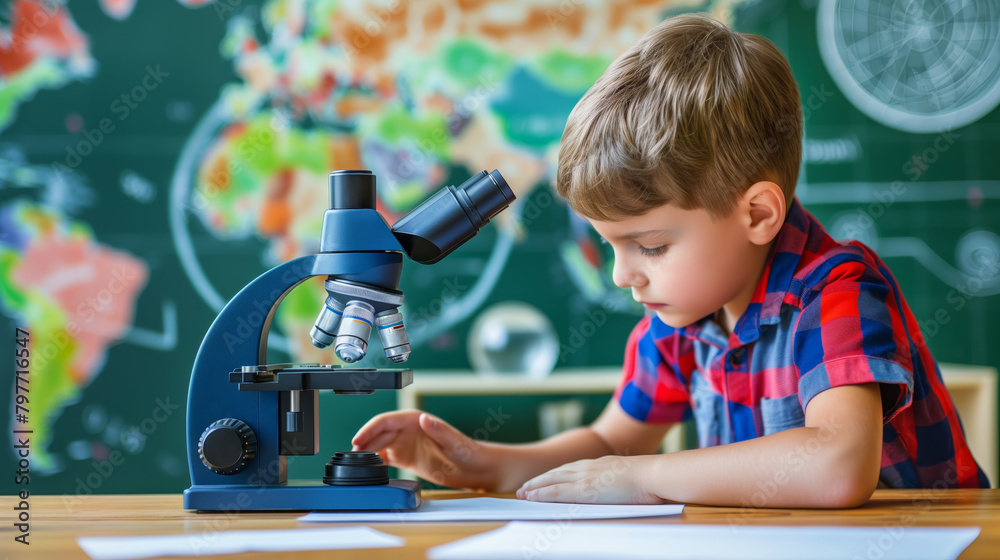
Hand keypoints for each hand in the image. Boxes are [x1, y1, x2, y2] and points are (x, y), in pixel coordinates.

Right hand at [352, 410, 499, 490]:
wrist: (475, 469)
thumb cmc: (468, 452)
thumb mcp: (455, 443)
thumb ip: (441, 431)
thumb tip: (425, 419)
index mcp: (416, 420)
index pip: (386, 421)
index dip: (369, 430)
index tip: (357, 441)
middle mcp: (408, 430)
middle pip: (378, 434)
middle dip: (363, 443)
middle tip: (352, 459)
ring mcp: (405, 444)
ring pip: (378, 445)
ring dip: (366, 453)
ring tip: (356, 466)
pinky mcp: (406, 458)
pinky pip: (384, 457)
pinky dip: (374, 462)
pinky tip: (368, 470)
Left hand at [515, 455, 664, 503]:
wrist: (655, 476)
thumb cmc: (650, 481)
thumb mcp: (630, 478)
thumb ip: (618, 482)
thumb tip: (617, 489)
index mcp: (600, 465)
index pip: (571, 469)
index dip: (555, 475)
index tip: (543, 480)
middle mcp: (589, 468)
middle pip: (557, 473)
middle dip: (539, 480)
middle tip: (525, 488)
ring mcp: (586, 478)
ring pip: (552, 481)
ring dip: (535, 487)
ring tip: (522, 493)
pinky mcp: (585, 490)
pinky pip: (557, 492)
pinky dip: (542, 494)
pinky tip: (531, 497)